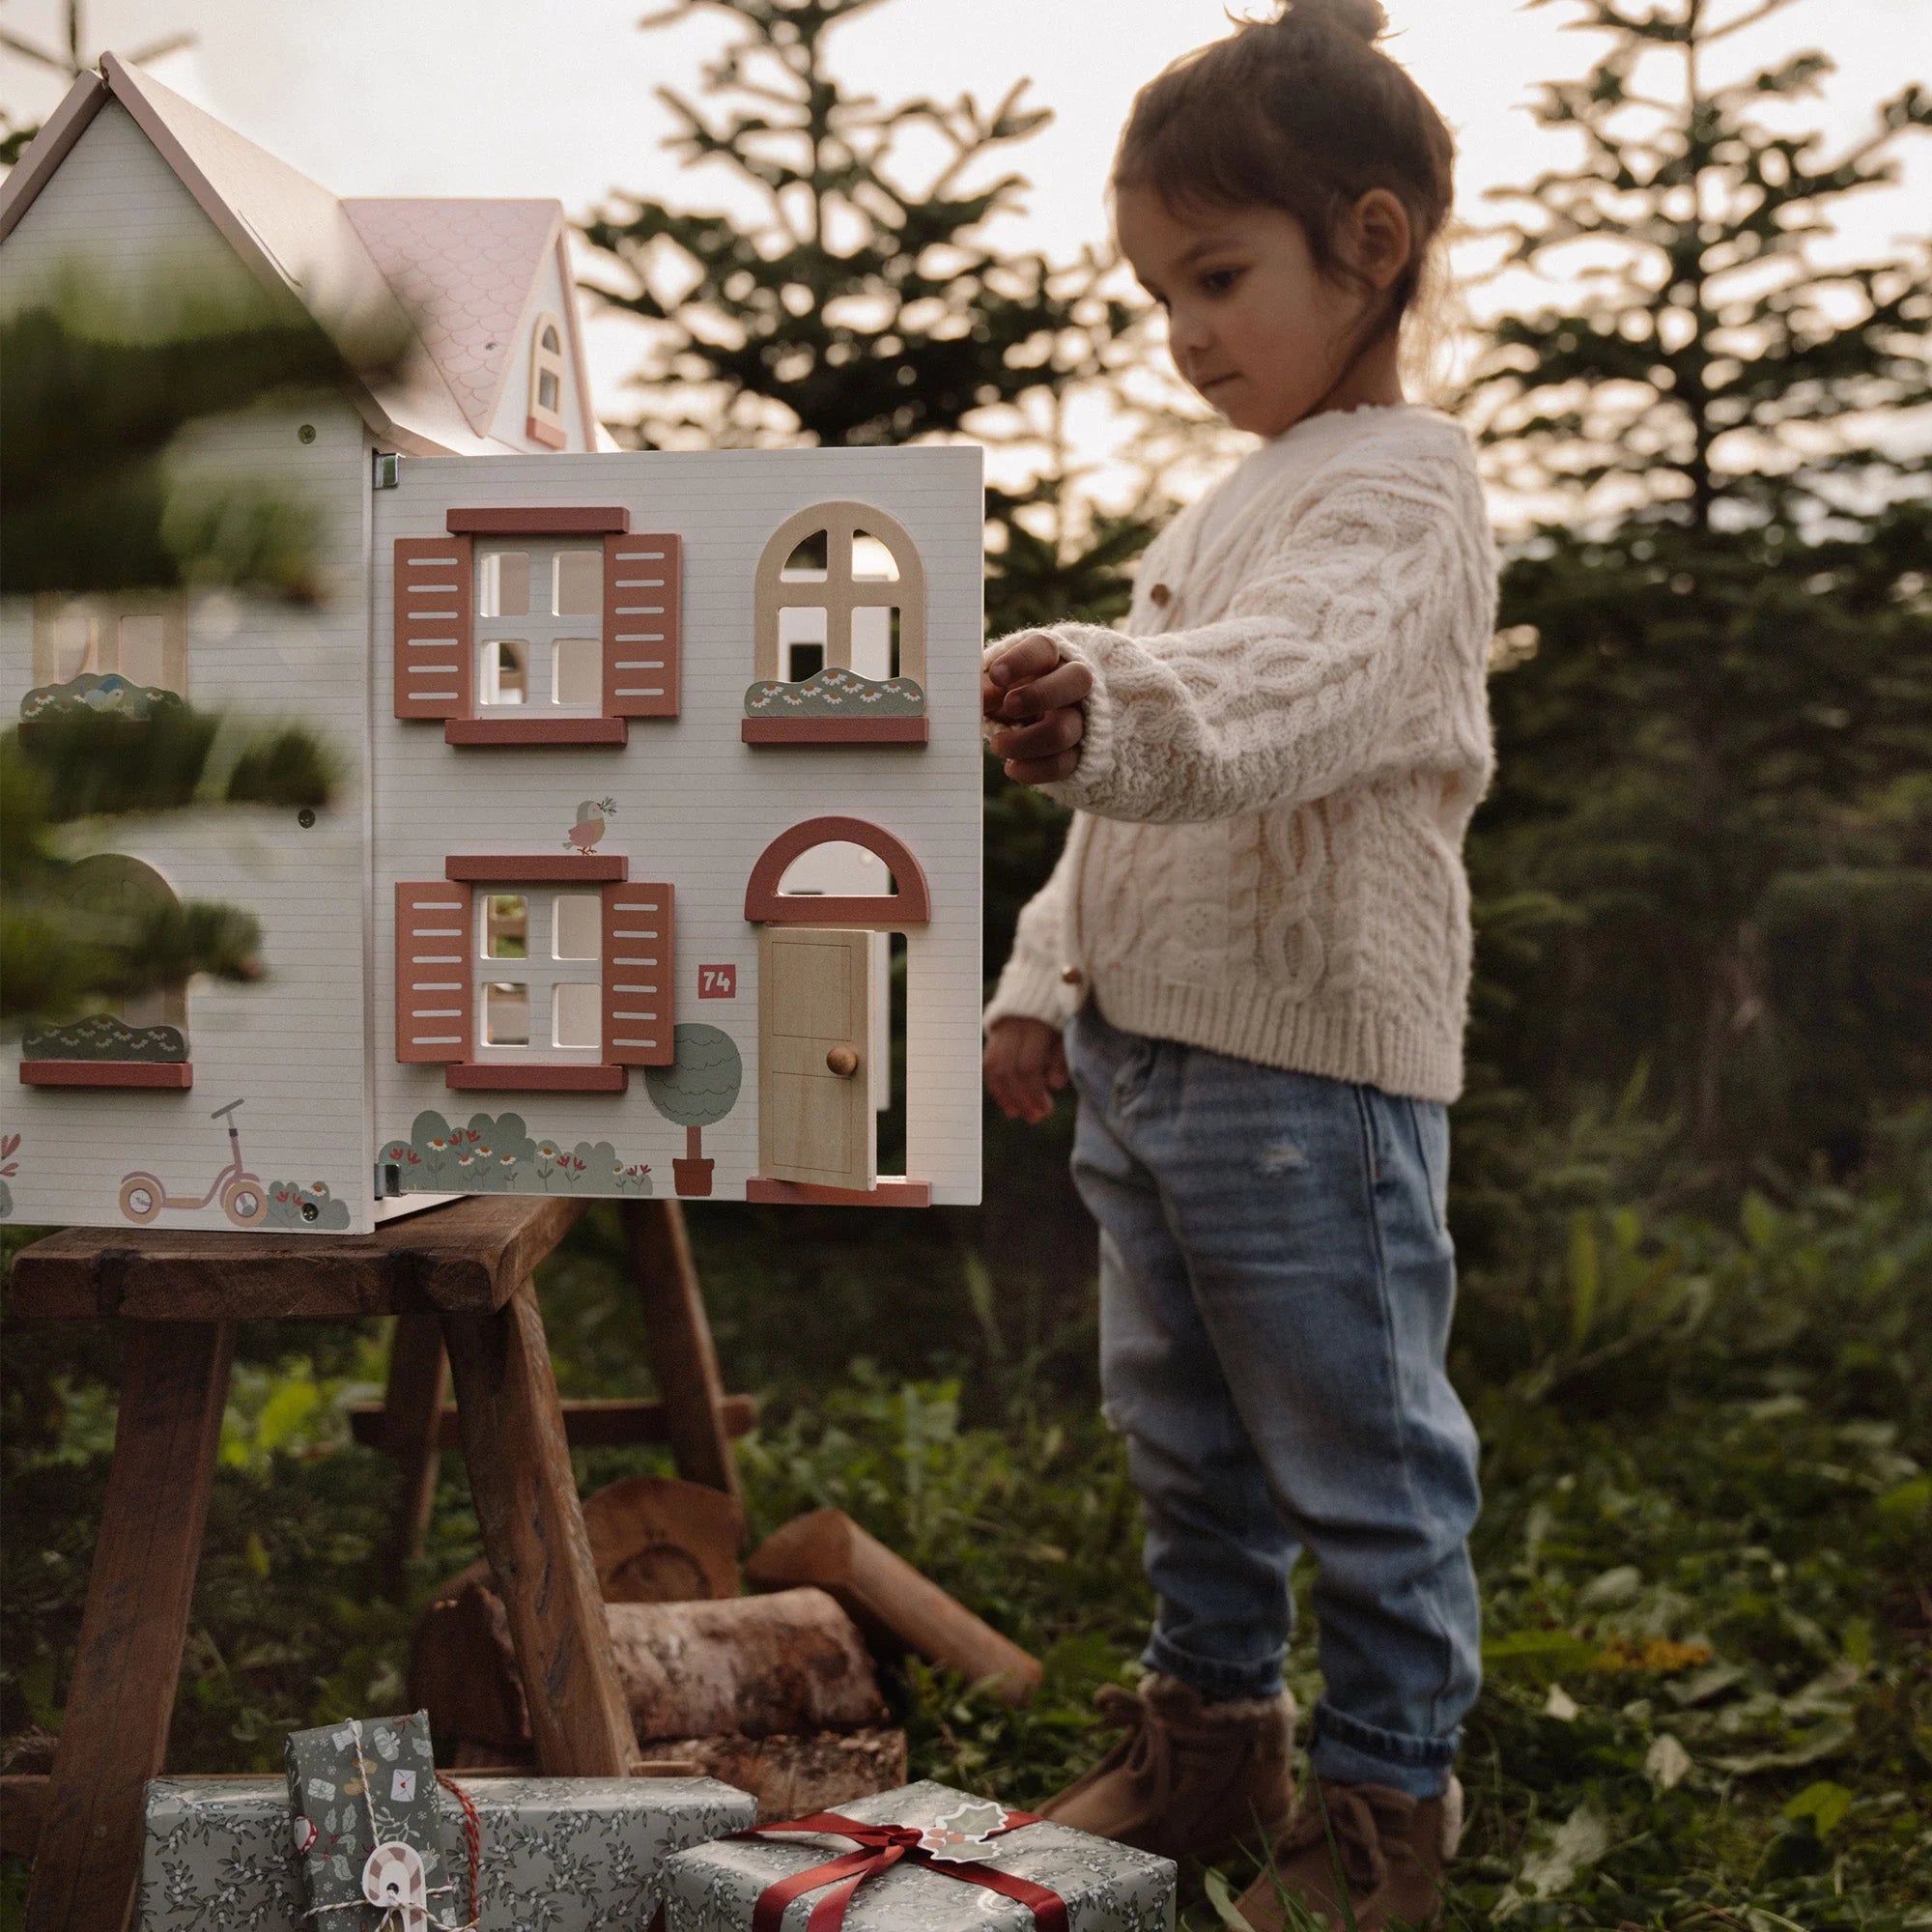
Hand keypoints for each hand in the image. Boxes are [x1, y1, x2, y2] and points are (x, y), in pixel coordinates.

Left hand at [983, 632, 1093, 784]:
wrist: (1034, 718)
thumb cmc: (1010, 690)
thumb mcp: (996, 683)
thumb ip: (985, 686)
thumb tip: (978, 699)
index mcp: (1050, 657)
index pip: (1044, 649)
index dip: (1021, 661)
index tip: (996, 675)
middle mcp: (1073, 684)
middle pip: (1077, 680)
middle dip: (1039, 695)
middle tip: (1009, 706)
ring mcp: (1081, 718)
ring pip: (1063, 730)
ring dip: (1025, 742)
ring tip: (997, 745)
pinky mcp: (1079, 752)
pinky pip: (1063, 764)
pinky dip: (1033, 769)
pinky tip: (1011, 767)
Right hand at [983, 1017, 1069, 1123]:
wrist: (1042, 990)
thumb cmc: (1062, 1018)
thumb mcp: (1068, 1035)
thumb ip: (1061, 1058)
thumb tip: (1054, 1085)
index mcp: (1037, 1025)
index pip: (1028, 1066)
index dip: (1034, 1092)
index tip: (1045, 1111)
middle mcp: (1014, 1026)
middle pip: (1008, 1069)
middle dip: (1020, 1098)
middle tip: (1033, 1118)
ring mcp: (1001, 1028)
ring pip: (993, 1066)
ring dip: (1004, 1094)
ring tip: (1015, 1113)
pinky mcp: (994, 1033)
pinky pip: (988, 1061)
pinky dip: (995, 1083)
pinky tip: (1006, 1100)